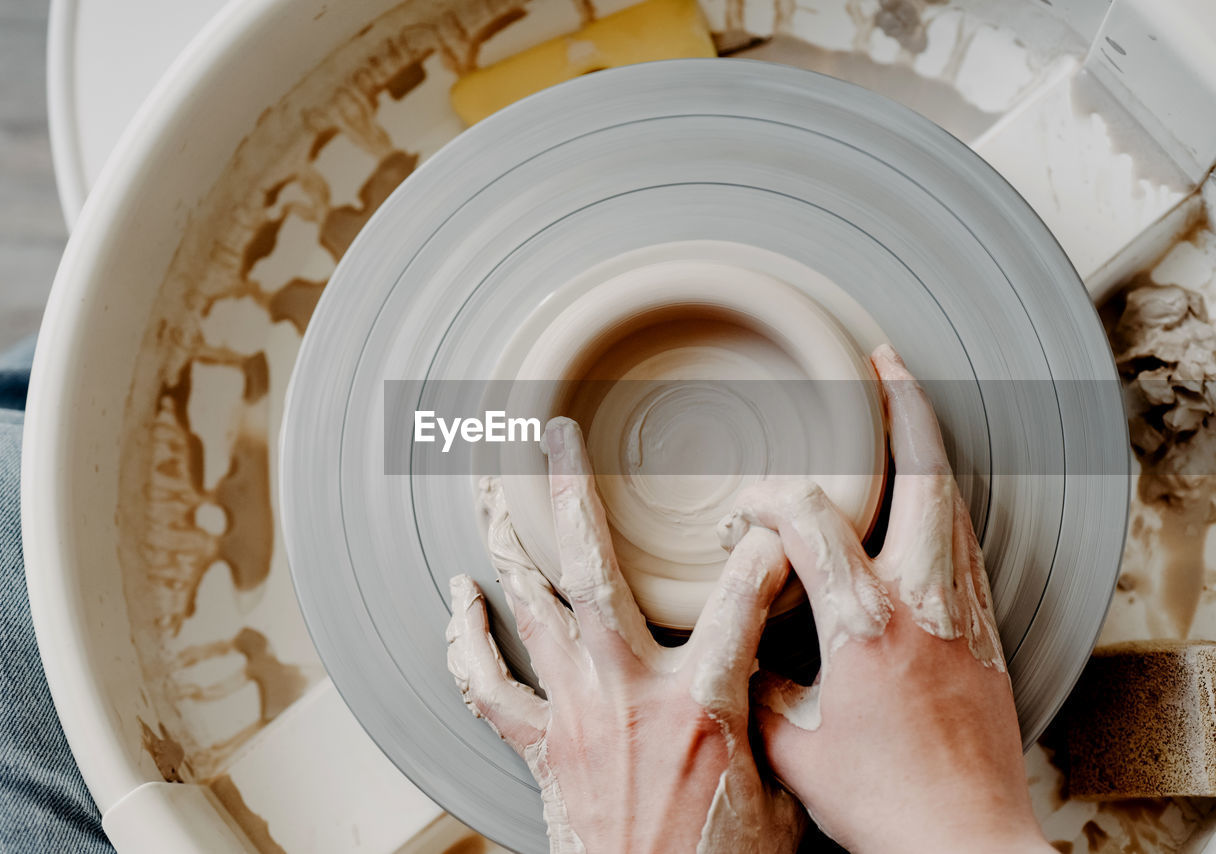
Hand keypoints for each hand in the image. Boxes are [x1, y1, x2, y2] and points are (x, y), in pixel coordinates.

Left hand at [447, 418, 804, 853]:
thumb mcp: (783, 791)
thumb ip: (776, 716)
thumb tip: (784, 665)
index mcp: (702, 704)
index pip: (739, 597)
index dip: (758, 549)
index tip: (770, 521)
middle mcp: (628, 695)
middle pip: (594, 570)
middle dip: (572, 493)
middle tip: (555, 437)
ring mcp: (574, 716)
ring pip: (530, 609)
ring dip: (506, 544)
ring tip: (489, 489)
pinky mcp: (539, 747)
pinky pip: (485, 685)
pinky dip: (464, 638)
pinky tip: (458, 599)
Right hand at [731, 344, 1052, 853]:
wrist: (965, 839)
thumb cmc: (883, 801)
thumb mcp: (792, 743)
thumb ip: (755, 680)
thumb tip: (737, 644)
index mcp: (866, 623)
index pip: (811, 522)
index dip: (767, 502)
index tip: (741, 516)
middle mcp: (923, 602)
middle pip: (921, 476)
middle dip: (900, 409)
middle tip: (880, 362)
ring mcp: (962, 612)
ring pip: (953, 501)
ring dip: (928, 446)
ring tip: (906, 406)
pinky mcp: (984, 632)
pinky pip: (967, 540)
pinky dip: (945, 499)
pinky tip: (931, 494)